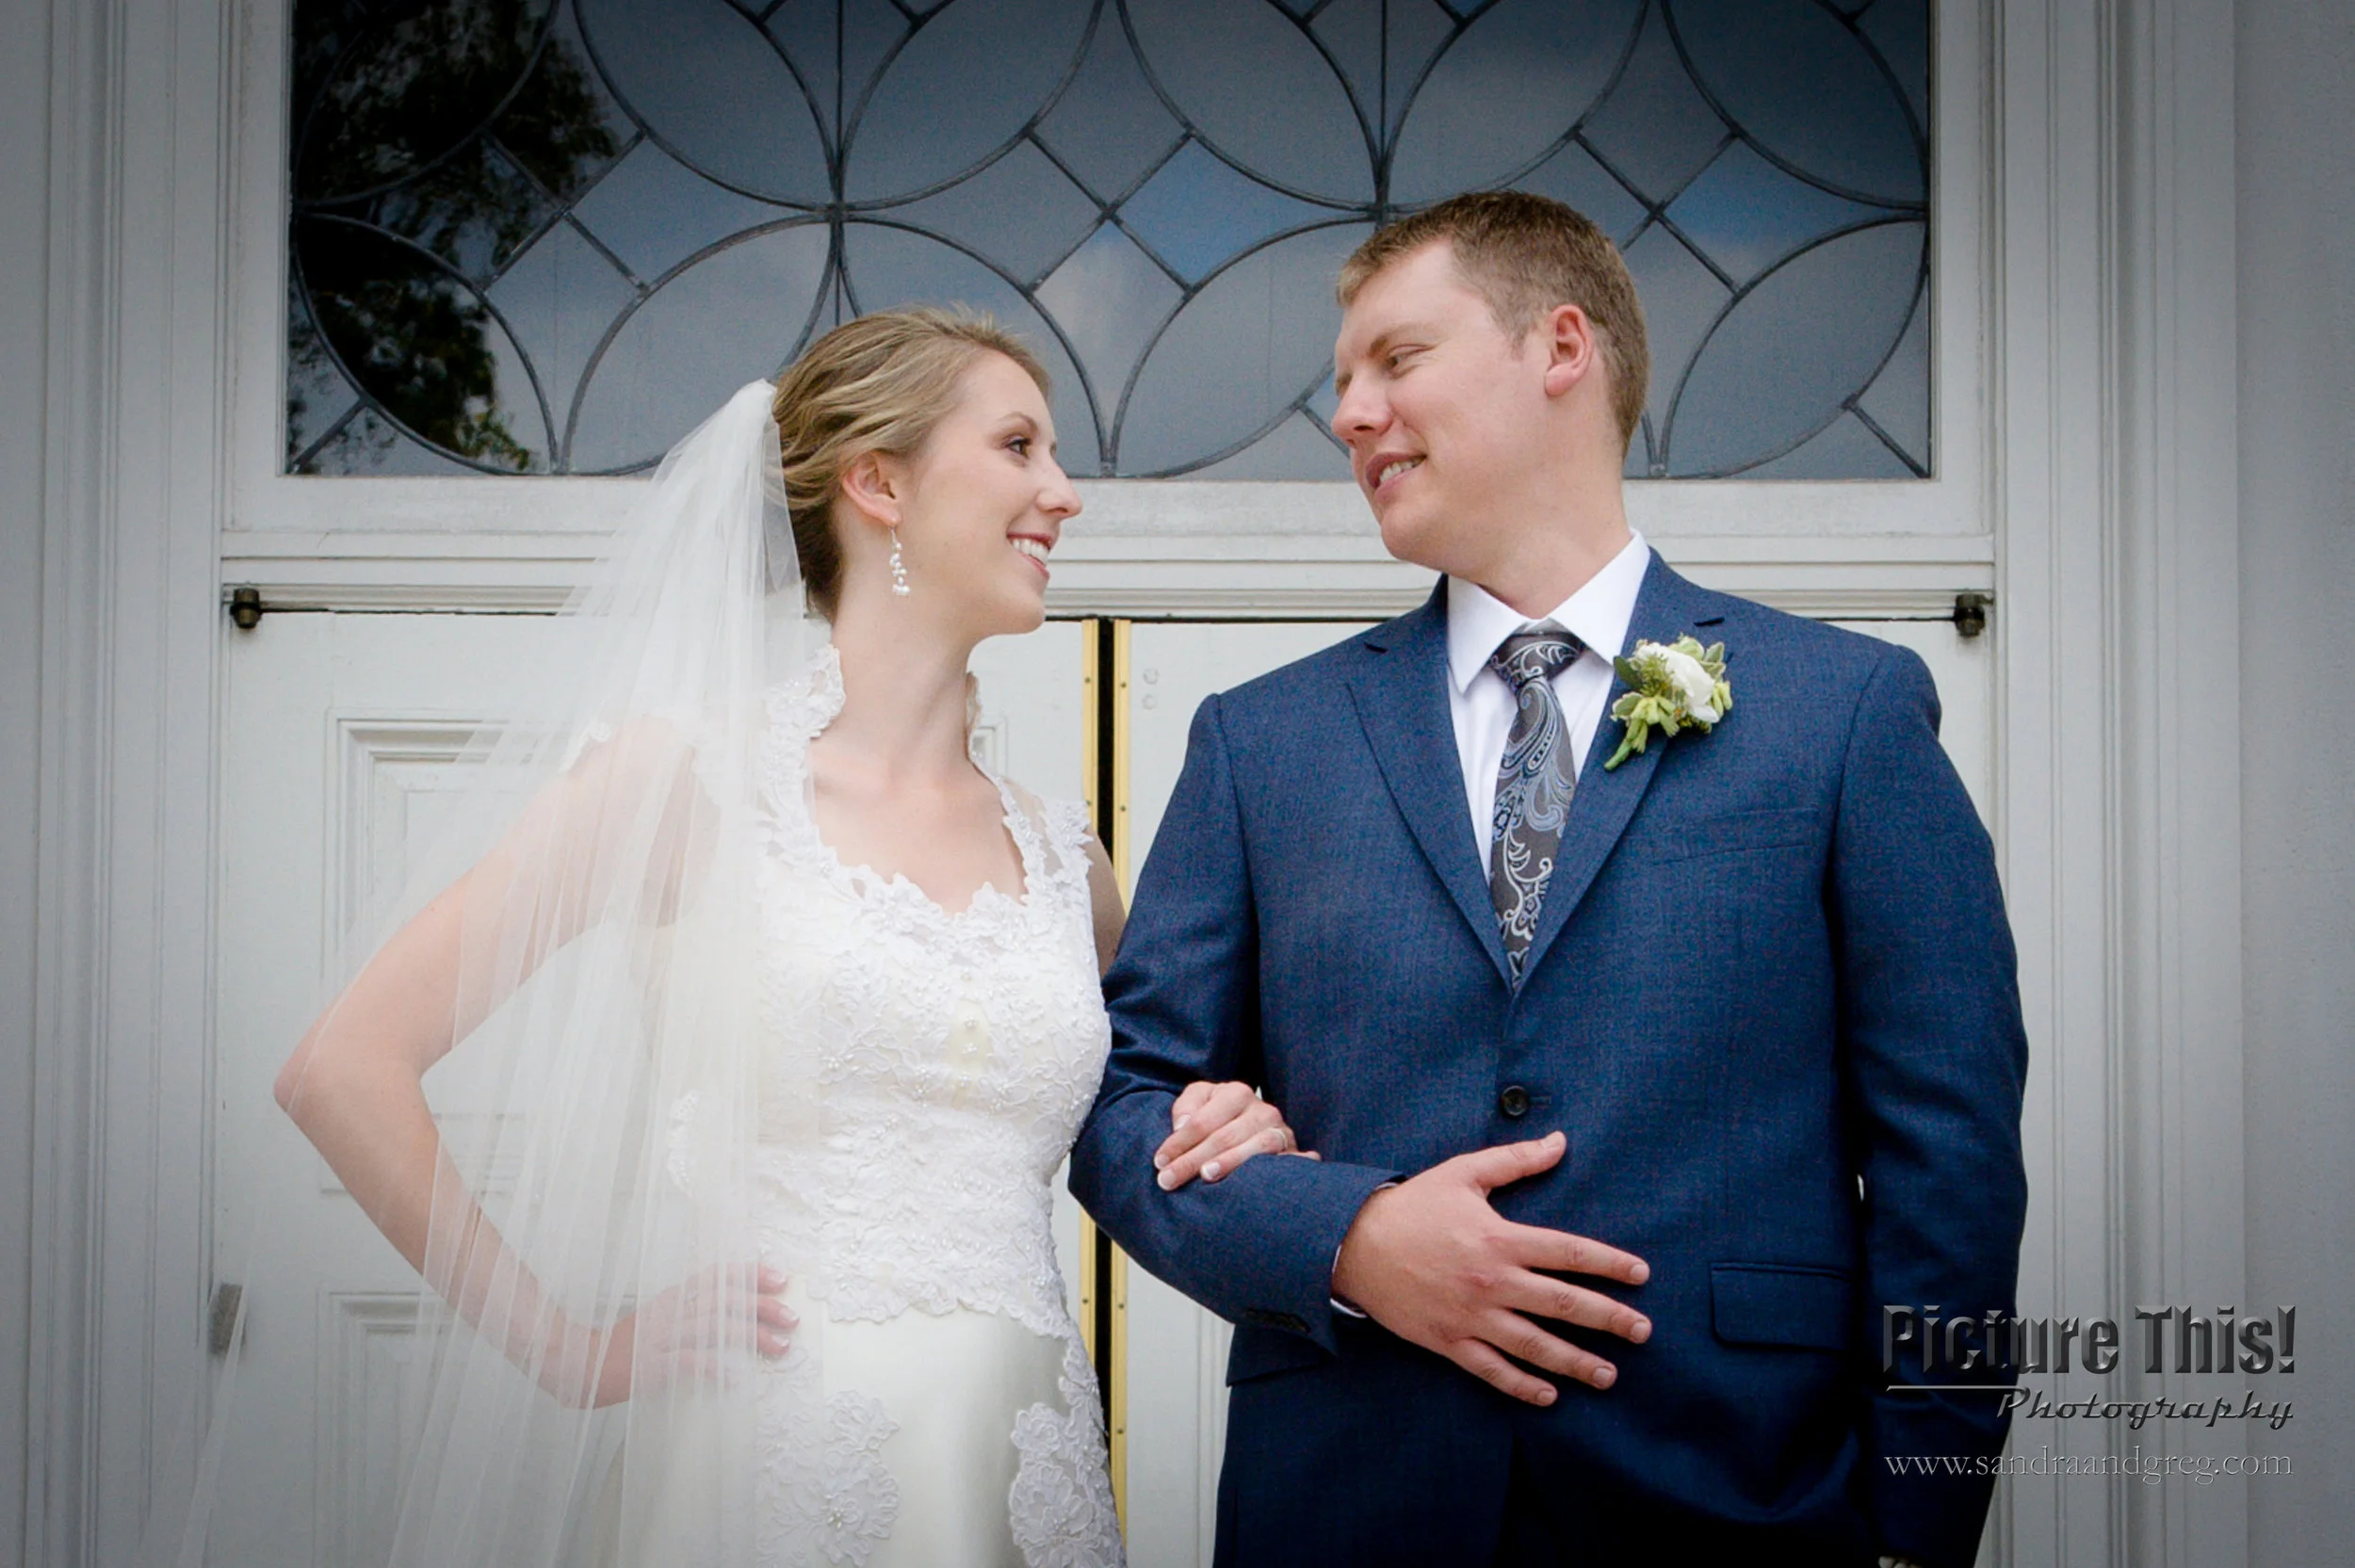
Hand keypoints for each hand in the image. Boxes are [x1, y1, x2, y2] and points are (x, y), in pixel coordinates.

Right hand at [575, 1263, 795, 1407]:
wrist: (579, 1365)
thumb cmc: (624, 1347)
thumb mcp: (658, 1319)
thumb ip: (689, 1313)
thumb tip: (730, 1314)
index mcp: (673, 1298)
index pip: (717, 1276)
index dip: (750, 1274)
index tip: (781, 1278)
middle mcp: (670, 1312)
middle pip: (724, 1301)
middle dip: (763, 1307)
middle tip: (792, 1318)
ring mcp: (660, 1337)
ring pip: (714, 1328)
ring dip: (751, 1337)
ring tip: (780, 1347)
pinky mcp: (651, 1365)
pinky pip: (688, 1362)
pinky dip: (714, 1368)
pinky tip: (735, 1376)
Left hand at [1153, 1080, 1318, 1189]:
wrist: (1254, 1126)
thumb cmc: (1217, 1116)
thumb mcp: (1199, 1102)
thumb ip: (1186, 1108)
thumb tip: (1181, 1126)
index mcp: (1236, 1093)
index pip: (1202, 1120)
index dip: (1178, 1142)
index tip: (1160, 1162)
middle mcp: (1262, 1109)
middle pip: (1224, 1136)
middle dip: (1192, 1160)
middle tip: (1168, 1180)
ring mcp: (1281, 1131)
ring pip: (1257, 1147)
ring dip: (1231, 1162)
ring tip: (1206, 1176)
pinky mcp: (1294, 1152)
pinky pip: (1287, 1161)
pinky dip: (1277, 1170)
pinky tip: (1260, 1184)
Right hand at [1329, 1131, 1649, 1407]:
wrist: (1353, 1244)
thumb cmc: (1412, 1206)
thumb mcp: (1464, 1173)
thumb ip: (1515, 1160)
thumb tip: (1561, 1141)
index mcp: (1500, 1239)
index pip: (1568, 1253)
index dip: (1610, 1264)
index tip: (1641, 1276)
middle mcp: (1492, 1281)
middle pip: (1563, 1304)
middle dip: (1609, 1320)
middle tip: (1644, 1332)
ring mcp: (1471, 1316)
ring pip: (1534, 1346)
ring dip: (1576, 1362)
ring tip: (1609, 1374)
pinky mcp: (1448, 1341)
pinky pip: (1492, 1370)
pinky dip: (1522, 1386)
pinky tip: (1549, 1396)